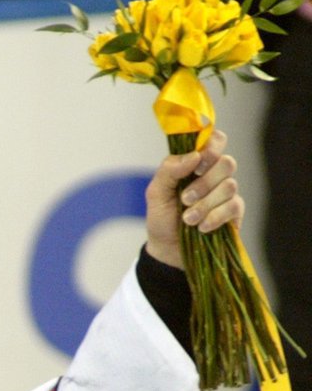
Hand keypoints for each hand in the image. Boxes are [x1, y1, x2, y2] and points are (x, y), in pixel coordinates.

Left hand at [144, 129, 242, 268]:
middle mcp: (215, 174)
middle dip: (204, 183)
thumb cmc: (162, 218)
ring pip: (229, 185)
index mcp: (196, 164)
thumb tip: (194, 155)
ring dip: (205, 204)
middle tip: (185, 199)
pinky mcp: (234, 212)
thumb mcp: (156, 193)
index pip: (216, 140)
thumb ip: (169, 170)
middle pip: (226, 163)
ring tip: (187, 219)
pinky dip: (214, 217)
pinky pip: (234, 206)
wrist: (167, 250)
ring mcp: (227, 193)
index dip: (212, 146)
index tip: (198, 163)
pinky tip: (201, 227)